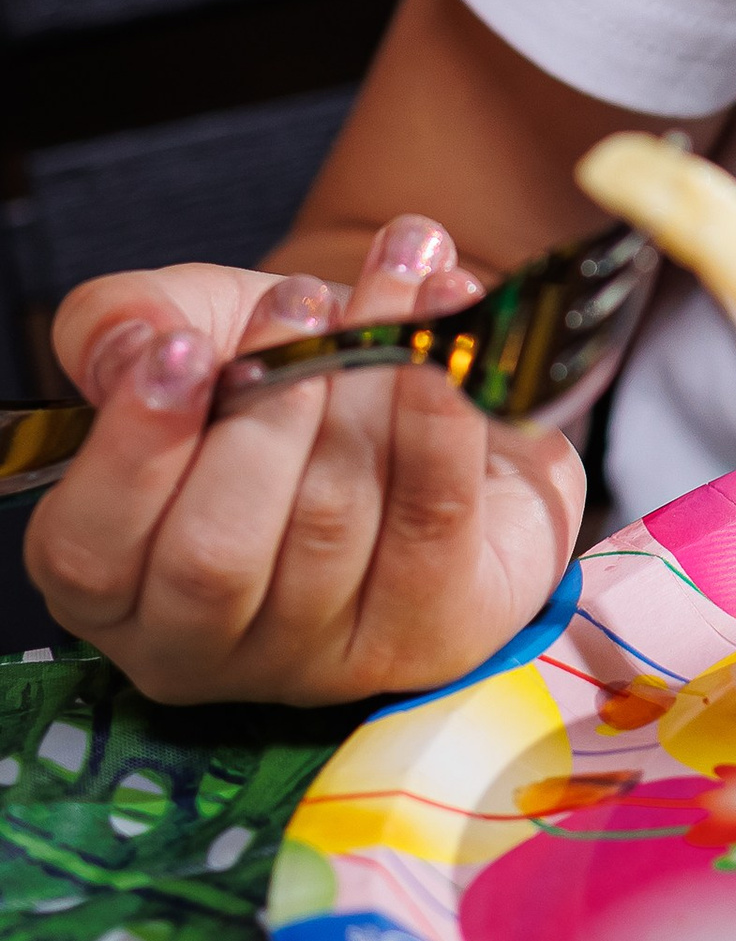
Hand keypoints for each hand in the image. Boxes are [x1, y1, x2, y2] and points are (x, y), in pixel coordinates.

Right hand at [25, 220, 582, 707]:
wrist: (419, 384)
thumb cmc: (284, 370)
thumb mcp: (189, 322)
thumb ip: (123, 322)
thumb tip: (130, 347)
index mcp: (112, 583)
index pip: (88, 550)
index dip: (137, 446)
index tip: (188, 345)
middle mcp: (201, 644)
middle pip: (213, 555)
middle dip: (266, 411)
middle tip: (302, 302)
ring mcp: (318, 660)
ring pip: (332, 522)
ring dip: (364, 380)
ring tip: (393, 280)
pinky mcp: (430, 637)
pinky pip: (434, 522)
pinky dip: (441, 416)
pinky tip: (441, 337)